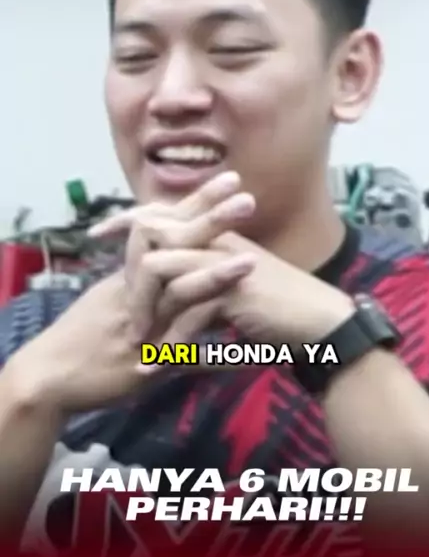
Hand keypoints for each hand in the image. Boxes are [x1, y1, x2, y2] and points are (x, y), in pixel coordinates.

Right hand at [15, 174, 256, 412]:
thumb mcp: (114, 299)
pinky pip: (184, 357)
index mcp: (131, 273)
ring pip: (177, 295)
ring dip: (213, 278)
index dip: (196, 203)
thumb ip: (146, 279)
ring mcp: (142, 327)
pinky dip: (215, 356)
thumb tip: (178, 260)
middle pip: (171, 248)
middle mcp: (137, 292)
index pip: (165, 226)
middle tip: (247, 201)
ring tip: (250, 263)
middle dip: (209, 223)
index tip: (232, 180)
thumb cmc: (83, 335)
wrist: (50, 376)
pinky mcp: (146, 364)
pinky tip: (248, 354)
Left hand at [139, 231, 354, 348]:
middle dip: (129, 275)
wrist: (323, 324)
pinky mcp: (235, 291)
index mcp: (217, 236)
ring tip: (139, 347)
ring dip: (146, 313)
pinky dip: (171, 344)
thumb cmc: (281, 309)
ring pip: (163, 272)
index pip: (163, 212)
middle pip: (154, 236)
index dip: (128, 219)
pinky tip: (158, 366)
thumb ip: (202, 286)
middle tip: (124, 319)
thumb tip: (170, 299)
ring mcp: (226, 262)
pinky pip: (188, 313)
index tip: (100, 234)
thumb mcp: (234, 292)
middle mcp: (218, 241)